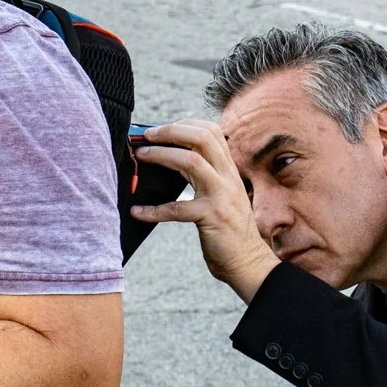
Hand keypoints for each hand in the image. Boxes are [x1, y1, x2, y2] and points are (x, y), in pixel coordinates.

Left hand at [129, 120, 280, 302]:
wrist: (249, 262)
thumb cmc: (228, 230)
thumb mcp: (223, 195)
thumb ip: (207, 176)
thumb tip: (172, 159)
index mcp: (230, 170)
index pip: (212, 131)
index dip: (185, 124)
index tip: (162, 129)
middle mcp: (228, 178)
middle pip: (202, 138)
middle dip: (171, 131)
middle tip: (146, 136)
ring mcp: (221, 196)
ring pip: (190, 161)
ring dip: (161, 155)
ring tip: (140, 156)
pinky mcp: (212, 217)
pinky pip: (176, 209)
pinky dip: (153, 209)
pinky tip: (137, 211)